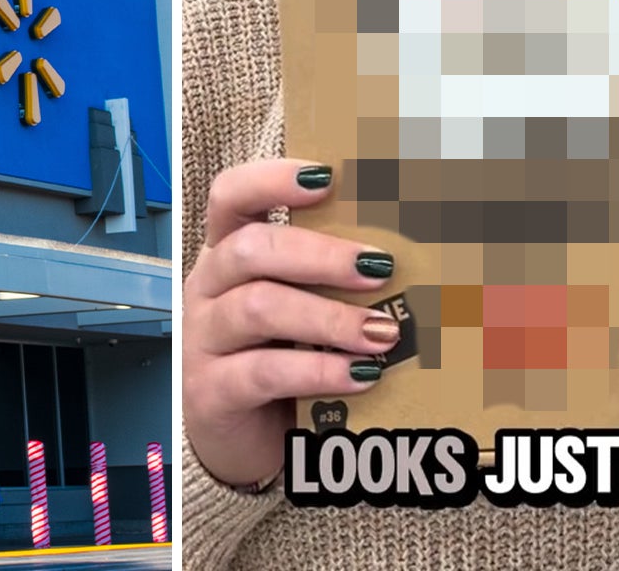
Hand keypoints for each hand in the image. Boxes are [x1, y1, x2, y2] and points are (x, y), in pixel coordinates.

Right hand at [181, 159, 401, 487]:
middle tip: (379, 267)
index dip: (272, 180)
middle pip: (250, 249)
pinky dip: (319, 371)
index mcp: (227, 255)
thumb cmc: (281, 358)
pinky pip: (264, 372)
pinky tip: (362, 376)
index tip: (327, 177)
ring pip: (258, 308)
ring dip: (328, 317)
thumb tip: (414, 251)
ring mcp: (203, 340)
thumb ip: (333, 279)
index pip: (231, 196)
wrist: (242, 440)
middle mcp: (208, 289)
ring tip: (381, 332)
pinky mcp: (211, 391)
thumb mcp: (301, 307)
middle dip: (320, 254)